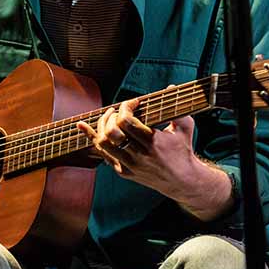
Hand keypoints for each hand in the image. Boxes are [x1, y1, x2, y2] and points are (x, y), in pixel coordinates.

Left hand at [77, 100, 232, 219]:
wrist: (182, 181)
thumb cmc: (183, 150)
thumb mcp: (185, 127)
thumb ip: (177, 107)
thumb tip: (170, 87)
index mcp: (152, 142)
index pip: (126, 121)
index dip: (126, 107)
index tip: (134, 102)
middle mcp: (138, 155)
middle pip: (112, 131)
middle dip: (112, 115)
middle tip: (118, 110)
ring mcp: (129, 165)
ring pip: (103, 143)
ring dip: (102, 125)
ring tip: (109, 117)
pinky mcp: (124, 172)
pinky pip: (102, 154)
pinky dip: (92, 138)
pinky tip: (83, 127)